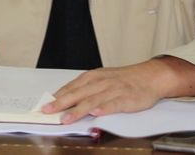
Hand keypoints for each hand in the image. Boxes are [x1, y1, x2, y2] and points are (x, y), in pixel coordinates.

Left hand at [41, 56, 194, 123]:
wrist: (150, 76)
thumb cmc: (124, 80)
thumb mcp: (102, 79)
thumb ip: (85, 89)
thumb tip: (64, 99)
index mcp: (94, 77)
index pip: (72, 87)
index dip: (57, 97)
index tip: (44, 106)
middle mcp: (102, 82)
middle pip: (78, 93)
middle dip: (61, 103)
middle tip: (48, 111)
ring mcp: (114, 90)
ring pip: (93, 100)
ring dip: (78, 110)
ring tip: (66, 118)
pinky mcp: (126, 98)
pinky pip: (113, 104)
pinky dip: (104, 108)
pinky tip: (96, 114)